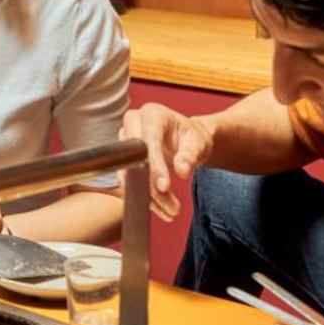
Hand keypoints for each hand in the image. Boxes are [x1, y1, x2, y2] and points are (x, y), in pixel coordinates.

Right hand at [119, 102, 213, 220]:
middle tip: (172, 206)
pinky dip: (146, 198)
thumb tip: (181, 170)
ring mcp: (125, 141)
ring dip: (149, 197)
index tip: (164, 187)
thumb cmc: (192, 137)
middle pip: (134, 159)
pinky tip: (162, 209)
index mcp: (152, 114)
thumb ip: (190, 155)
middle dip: (151, 186)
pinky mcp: (124, 158)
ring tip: (171, 210)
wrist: (187, 141)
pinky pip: (130, 182)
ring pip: (129, 174)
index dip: (153, 165)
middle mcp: (133, 124)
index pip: (148, 141)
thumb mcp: (198, 142)